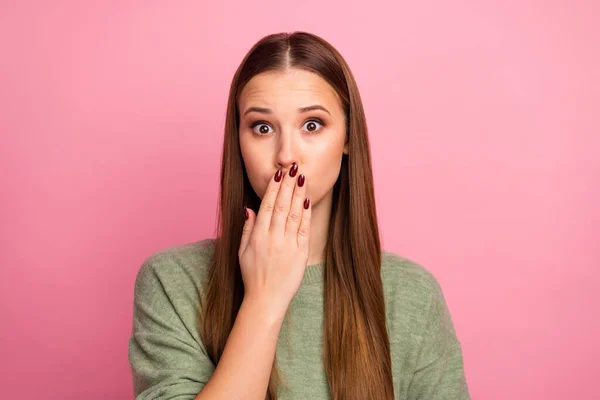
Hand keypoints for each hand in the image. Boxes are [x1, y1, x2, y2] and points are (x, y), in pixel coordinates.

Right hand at [238, 163, 310, 317]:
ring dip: (298, 194)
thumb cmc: (252, 276)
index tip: (278, 173)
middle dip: (288, 184)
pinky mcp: (300, 253)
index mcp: (258, 235)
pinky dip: (306, 214)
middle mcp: (273, 237)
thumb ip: (247, 228)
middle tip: (293, 167)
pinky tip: (307, 200)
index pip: (267, 205)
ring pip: (294, 214)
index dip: (273, 187)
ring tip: (301, 177)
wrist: (266, 299)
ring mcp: (288, 245)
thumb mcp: (242, 251)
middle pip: (282, 205)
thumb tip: (250, 208)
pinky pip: (304, 229)